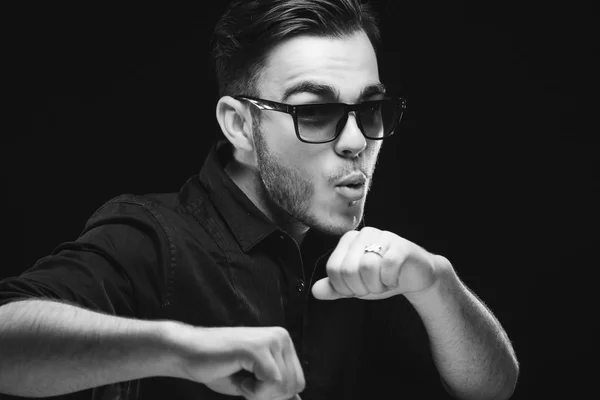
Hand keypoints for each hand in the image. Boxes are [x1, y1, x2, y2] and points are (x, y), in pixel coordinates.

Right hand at [173, 325, 303, 398]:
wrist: (188, 353)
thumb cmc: (218, 367)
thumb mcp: (255, 381)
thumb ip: (275, 388)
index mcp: (282, 342)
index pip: (298, 382)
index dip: (275, 395)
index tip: (253, 385)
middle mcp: (281, 337)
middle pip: (294, 385)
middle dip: (268, 395)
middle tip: (245, 383)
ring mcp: (271, 340)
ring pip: (284, 386)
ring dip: (259, 393)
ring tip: (241, 377)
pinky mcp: (258, 348)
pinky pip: (272, 382)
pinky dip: (253, 391)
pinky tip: (238, 377)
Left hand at [312, 227, 448, 300]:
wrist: (415, 277)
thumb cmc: (382, 278)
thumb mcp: (355, 285)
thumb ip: (335, 288)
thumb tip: (315, 291)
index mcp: (348, 240)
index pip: (333, 269)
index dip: (344, 287)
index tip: (358, 288)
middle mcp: (364, 234)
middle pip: (348, 270)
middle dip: (361, 288)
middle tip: (374, 286)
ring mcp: (384, 237)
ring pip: (367, 268)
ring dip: (376, 285)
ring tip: (384, 283)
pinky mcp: (401, 246)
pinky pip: (387, 267)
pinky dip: (390, 281)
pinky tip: (394, 279)